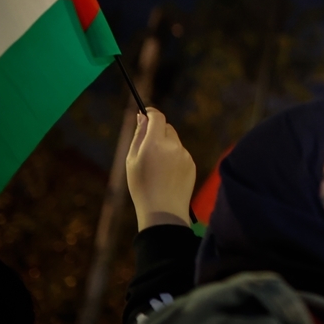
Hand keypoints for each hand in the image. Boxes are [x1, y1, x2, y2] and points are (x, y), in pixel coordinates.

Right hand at [126, 109, 195, 230]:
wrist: (164, 210)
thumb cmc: (142, 187)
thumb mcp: (132, 161)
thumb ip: (138, 136)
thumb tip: (142, 117)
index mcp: (155, 143)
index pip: (158, 117)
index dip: (152, 113)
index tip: (146, 113)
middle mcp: (173, 145)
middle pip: (167, 128)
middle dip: (158, 131)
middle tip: (148, 146)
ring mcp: (185, 154)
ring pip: (174, 142)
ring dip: (166, 146)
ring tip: (157, 168)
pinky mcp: (192, 163)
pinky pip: (181, 154)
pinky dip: (174, 158)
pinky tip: (167, 174)